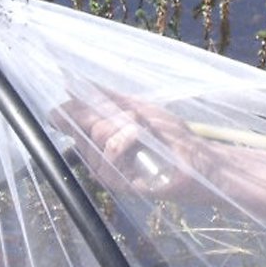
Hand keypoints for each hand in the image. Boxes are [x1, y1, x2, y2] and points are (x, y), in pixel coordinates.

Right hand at [57, 90, 217, 202]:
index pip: (68, 121)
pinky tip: (140, 137)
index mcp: (97, 140)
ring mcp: (107, 171)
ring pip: (98, 135)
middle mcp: (96, 157)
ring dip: (123, 123)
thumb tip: (72, 84)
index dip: (67, 109)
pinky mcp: (120, 183)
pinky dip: (126, 138)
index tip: (75, 93)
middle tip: (133, 115)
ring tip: (143, 129)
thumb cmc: (169, 136)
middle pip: (81, 123)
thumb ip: (107, 98)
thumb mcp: (136, 108)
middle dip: (107, 110)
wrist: (198, 160)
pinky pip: (110, 152)